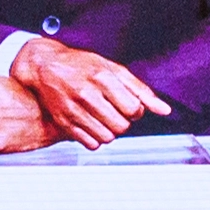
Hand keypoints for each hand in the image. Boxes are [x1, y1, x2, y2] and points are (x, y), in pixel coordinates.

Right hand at [9, 38, 168, 148]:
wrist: (45, 67)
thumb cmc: (82, 65)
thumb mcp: (113, 69)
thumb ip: (140, 90)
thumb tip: (164, 110)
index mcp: (102, 78)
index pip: (133, 109)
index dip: (136, 110)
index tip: (129, 105)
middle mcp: (87, 94)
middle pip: (121, 126)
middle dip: (124, 121)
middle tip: (116, 111)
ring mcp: (73, 110)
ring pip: (107, 137)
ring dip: (111, 131)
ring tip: (104, 117)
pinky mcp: (64, 122)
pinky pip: (91, 144)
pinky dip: (96, 138)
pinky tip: (93, 124)